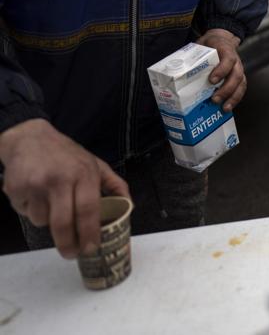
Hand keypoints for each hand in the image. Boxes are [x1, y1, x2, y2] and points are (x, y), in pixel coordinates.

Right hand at [0, 119, 128, 258]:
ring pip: (43, 221)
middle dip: (68, 244)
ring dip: (47, 220)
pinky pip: (26, 213)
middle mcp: (60, 179)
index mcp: (84, 173)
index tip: (92, 248)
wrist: (30, 138)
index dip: (90, 233)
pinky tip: (35, 194)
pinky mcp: (15, 189)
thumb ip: (114, 183)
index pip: (89, 209)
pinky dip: (31, 210)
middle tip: (71, 253)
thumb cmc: (66, 155)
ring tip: (50, 201)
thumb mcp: (95, 163)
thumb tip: (129, 205)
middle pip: (64, 223)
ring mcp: (36, 185)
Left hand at [198, 28, 244, 110]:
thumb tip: (175, 70)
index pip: (228, 59)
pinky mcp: (238, 78)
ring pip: (241, 84)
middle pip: (236, 75)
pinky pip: (240, 89)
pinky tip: (227, 107)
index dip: (222, 70)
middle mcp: (236, 61)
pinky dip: (235, 99)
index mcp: (226, 50)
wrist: (220, 40)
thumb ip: (194, 55)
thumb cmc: (209, 45)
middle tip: (215, 99)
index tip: (212, 80)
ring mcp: (238, 70)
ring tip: (224, 108)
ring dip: (233, 97)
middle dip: (227, 89)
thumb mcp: (201, 44)